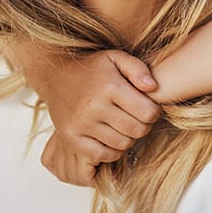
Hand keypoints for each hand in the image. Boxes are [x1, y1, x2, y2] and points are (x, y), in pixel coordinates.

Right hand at [17, 48, 160, 184]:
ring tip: (127, 126)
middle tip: (140, 119)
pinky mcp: (71, 137)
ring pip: (122, 143)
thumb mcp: (116, 58)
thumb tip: (153, 87)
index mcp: (110, 87)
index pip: (147, 112)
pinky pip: (101, 154)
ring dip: (130, 138)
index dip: (155, 112)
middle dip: (145, 126)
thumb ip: (138, 69)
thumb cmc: (93, 67)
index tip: (150, 108)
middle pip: (137, 130)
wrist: (56, 75)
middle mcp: (94, 107)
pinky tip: (113, 138)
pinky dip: (113, 151)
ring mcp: (81, 124)